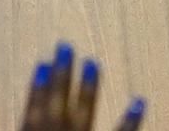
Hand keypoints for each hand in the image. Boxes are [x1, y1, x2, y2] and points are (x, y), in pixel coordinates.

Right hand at [21, 42, 143, 130]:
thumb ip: (30, 127)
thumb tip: (30, 116)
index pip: (32, 111)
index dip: (37, 87)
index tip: (43, 63)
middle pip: (57, 101)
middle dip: (61, 73)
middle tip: (65, 46)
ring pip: (84, 112)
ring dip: (88, 87)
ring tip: (92, 62)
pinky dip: (130, 121)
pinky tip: (138, 101)